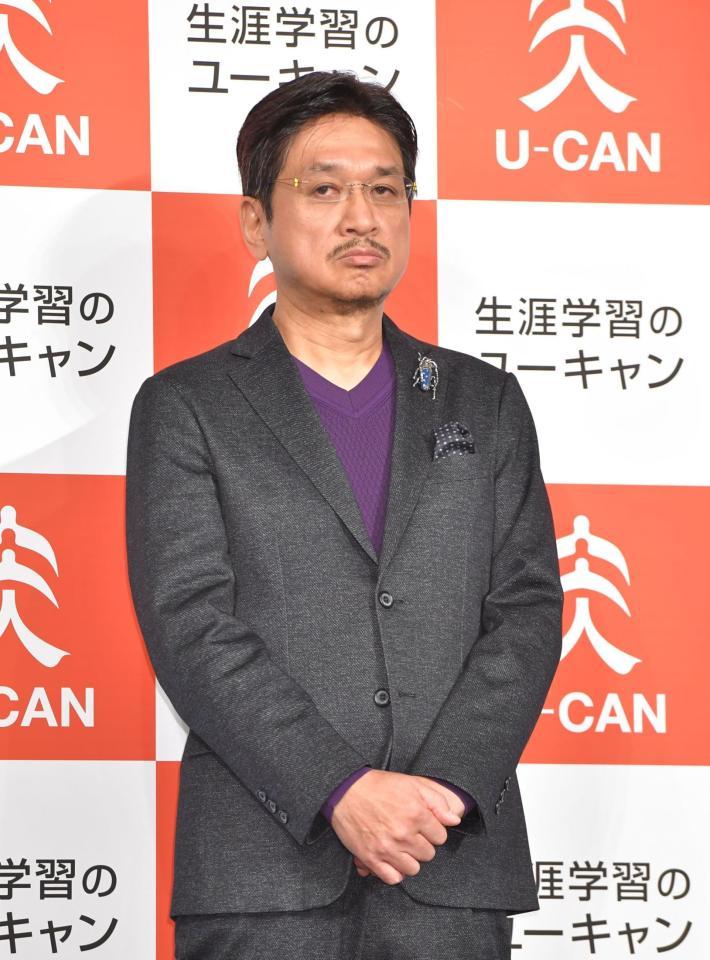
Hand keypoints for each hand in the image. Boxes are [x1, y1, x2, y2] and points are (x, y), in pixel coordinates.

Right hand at [331, 770, 462, 884]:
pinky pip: (393, 878)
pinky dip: (394, 871)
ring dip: (409, 859)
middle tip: (410, 833)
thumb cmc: (380, 786)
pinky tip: (391, 858)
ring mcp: (387, 848)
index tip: (422, 825)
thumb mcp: (412, 784)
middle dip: (422, 844)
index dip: (432, 830)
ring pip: (413, 869)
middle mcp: (403, 833)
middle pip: (428, 854)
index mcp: (416, 813)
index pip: (440, 837)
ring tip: (400, 846)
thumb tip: (454, 821)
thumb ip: (437, 801)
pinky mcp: (371, 858)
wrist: (346, 790)